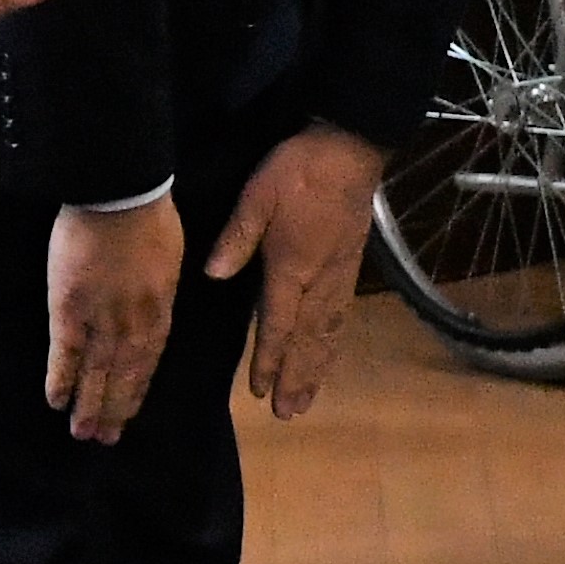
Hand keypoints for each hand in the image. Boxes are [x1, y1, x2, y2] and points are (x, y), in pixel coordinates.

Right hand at [43, 195, 187, 444]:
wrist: (120, 195)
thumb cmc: (149, 215)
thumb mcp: (170, 257)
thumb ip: (160, 289)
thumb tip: (155, 306)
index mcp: (160, 311)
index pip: (148, 362)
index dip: (136, 391)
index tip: (129, 414)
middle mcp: (133, 325)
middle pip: (123, 376)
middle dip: (114, 409)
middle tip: (106, 439)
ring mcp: (101, 319)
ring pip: (96, 373)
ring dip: (89, 405)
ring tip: (82, 433)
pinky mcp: (69, 310)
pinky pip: (65, 353)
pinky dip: (61, 379)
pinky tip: (55, 401)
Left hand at [208, 124, 388, 424]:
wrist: (351, 149)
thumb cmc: (299, 170)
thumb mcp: (258, 195)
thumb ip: (237, 238)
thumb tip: (213, 275)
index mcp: (292, 267)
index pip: (276, 324)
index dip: (268, 359)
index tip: (259, 392)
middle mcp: (318, 281)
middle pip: (306, 340)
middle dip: (295, 378)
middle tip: (288, 414)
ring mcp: (338, 276)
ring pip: (327, 333)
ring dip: (316, 369)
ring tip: (308, 400)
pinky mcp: (351, 267)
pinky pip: (341, 317)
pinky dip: (333, 344)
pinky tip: (329, 355)